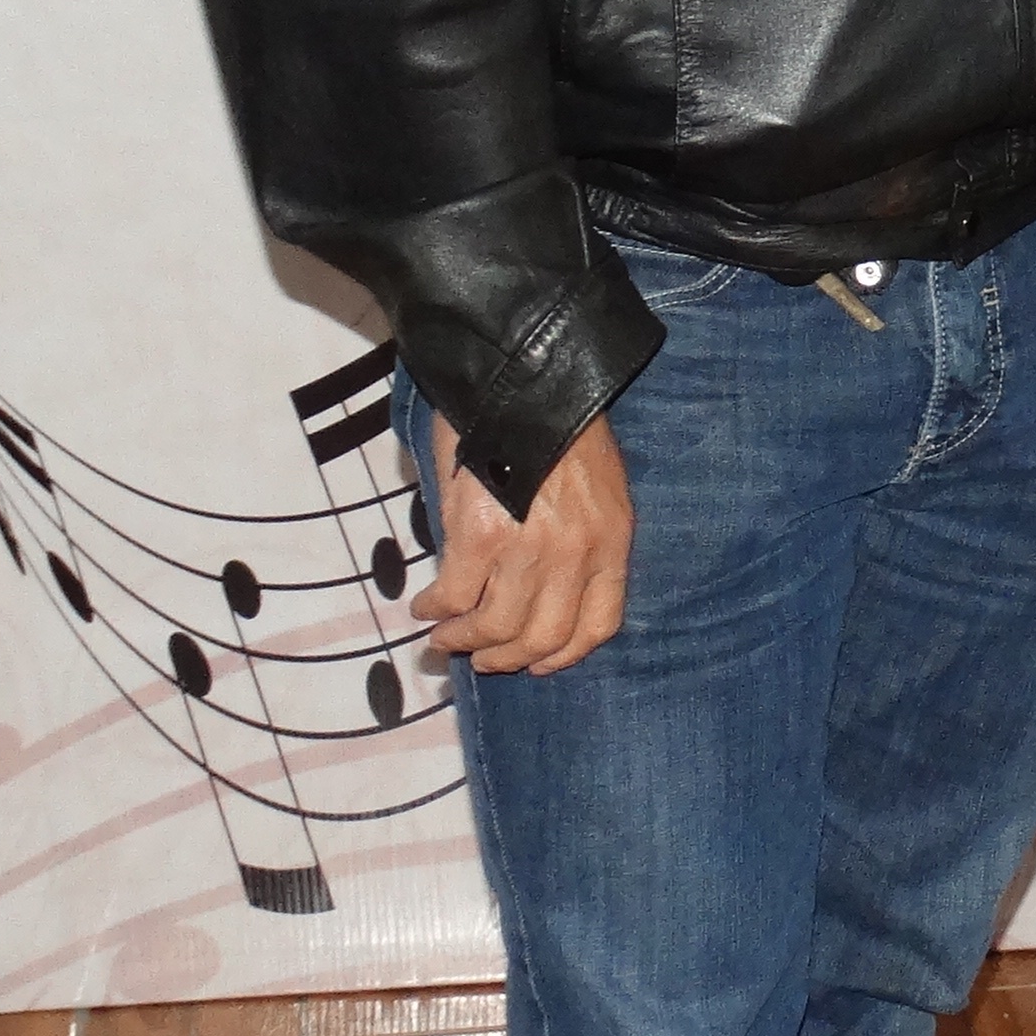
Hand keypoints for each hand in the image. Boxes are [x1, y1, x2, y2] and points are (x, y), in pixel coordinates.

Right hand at [420, 410, 630, 674]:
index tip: (538, 663)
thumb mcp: (596, 484)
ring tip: (443, 639)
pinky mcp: (480, 537)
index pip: (598, 625)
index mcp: (611, 541)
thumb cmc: (557, 421)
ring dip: (463, 641)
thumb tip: (539, 583)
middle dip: (506, 658)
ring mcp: (529, 549)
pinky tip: (424, 606)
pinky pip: (454, 596)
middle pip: (543, 637)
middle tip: (479, 659)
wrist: (522, 372)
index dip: (563, 655)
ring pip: (495, 628)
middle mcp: (576, 555)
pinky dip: (435, 609)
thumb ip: (579, 537)